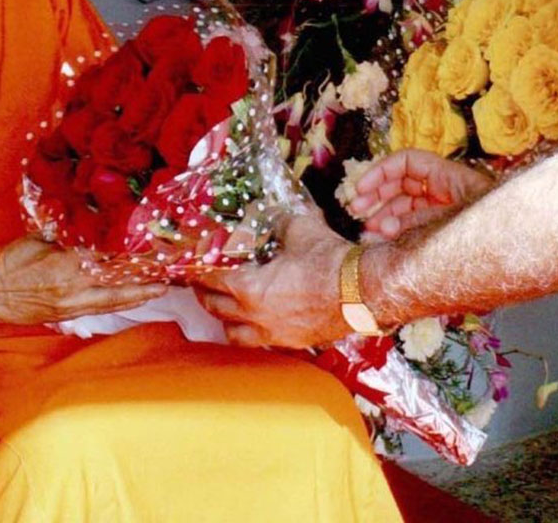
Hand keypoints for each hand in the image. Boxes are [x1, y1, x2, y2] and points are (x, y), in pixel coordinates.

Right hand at [0, 237, 167, 326]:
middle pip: (118, 282)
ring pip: (113, 300)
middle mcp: (74, 287)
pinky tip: (133, 301)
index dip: (131, 251)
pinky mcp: (66, 315)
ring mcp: (72, 304)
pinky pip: (99, 309)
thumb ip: (64, 233)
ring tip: (160, 289)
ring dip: (138, 295)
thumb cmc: (8, 262)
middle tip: (168, 273)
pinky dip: (119, 304)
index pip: (107, 256)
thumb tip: (86, 223)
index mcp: (66, 263)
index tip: (150, 244)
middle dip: (144, 279)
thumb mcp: (37, 238)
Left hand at [196, 212, 351, 349]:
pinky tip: (255, 323)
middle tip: (201, 282)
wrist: (363, 292)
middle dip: (204, 293)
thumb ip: (278, 222)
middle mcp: (255, 316)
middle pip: (216, 308)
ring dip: (224, 319)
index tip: (194, 262)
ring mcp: (273, 334)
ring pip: (233, 333)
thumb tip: (272, 215)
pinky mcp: (292, 342)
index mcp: (250, 288)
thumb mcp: (300, 229)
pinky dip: (250, 333)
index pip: (211, 279)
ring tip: (224, 307)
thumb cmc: (330, 262)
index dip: (199, 269)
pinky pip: (258, 342)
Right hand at [348, 149, 494, 239]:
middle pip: (402, 183)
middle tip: (356, 210)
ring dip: (384, 217)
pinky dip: (396, 231)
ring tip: (369, 233)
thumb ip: (419, 222)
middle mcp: (446, 190)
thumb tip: (384, 227)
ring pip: (406, 207)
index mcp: (450, 177)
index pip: (408, 162)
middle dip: (378, 195)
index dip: (381, 172)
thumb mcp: (454, 223)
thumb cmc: (497, 231)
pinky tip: (381, 241)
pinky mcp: (445, 230)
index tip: (361, 189)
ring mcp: (445, 210)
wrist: (526, 249)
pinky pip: (415, 225)